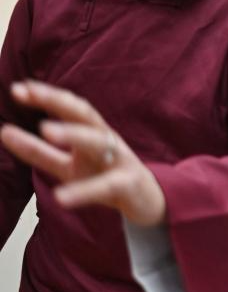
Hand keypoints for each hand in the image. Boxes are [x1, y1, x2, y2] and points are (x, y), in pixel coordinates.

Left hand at [1, 79, 165, 226]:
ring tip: (46, 130)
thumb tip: (5, 133)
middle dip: (56, 100)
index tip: (18, 88)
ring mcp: (119, 160)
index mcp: (92, 132)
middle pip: (83, 113)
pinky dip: (83, 191)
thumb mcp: (69, 166)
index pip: (68, 107)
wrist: (149, 203)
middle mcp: (106, 140)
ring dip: (73, 133)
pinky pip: (105, 186)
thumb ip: (39, 152)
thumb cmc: (107, 178)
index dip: (45, 96)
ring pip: (97, 141)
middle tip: (28, 92)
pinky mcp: (128, 185)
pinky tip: (61, 197)